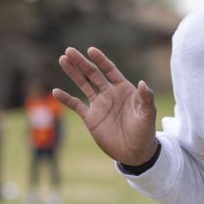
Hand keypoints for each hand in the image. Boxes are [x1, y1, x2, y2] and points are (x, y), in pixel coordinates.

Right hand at [55, 46, 157, 166]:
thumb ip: (146, 98)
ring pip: (83, 84)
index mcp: (123, 88)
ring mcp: (99, 105)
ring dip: (73, 73)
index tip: (91, 50)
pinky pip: (76, 105)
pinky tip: (55, 91)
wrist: (135, 152)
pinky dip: (66, 99)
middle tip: (69, 51)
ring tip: (62, 60)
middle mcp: (109, 93)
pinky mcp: (91, 118)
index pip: (109, 70)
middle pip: (92, 73)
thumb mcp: (147, 114)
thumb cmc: (145, 131)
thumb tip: (143, 83)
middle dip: (81, 62)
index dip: (100, 60)